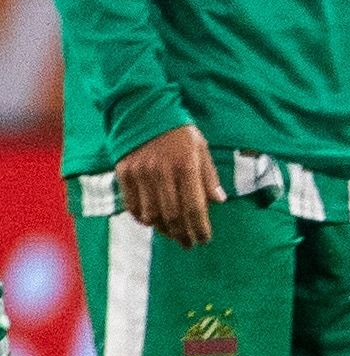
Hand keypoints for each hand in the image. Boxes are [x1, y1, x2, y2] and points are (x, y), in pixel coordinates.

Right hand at [115, 122, 223, 246]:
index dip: (200, 227)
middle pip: (172, 215)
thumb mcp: (201, 148)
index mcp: (185, 166)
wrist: (144, 111)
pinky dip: (142, 218)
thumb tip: (219, 201)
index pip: (194, 207)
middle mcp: (162, 172)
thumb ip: (209, 176)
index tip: (204, 239)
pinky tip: (152, 222)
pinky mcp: (123, 174)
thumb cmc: (179, 132)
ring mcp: (140, 174)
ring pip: (151, 214)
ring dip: (163, 230)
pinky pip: (132, 205)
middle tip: (189, 244)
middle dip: (183, 234)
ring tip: (173, 236)